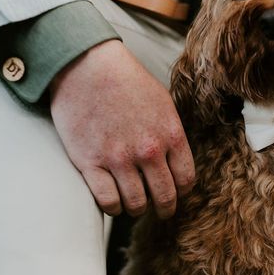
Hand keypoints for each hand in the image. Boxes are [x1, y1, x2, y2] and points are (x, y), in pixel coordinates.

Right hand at [49, 40, 194, 217]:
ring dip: (137, 208)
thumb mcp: (163, 102)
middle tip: (160, 209)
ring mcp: (118, 159)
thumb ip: (171, 133)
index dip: (182, 191)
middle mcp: (148, 151)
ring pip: (136, 205)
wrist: (87, 66)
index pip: (186, 180)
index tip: (175, 192)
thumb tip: (176, 160)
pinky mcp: (90, 163)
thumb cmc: (126, 81)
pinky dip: (112, 207)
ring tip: (133, 202)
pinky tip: (112, 199)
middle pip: (165, 198)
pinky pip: (107, 202)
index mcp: (171, 134)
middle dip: (165, 208)